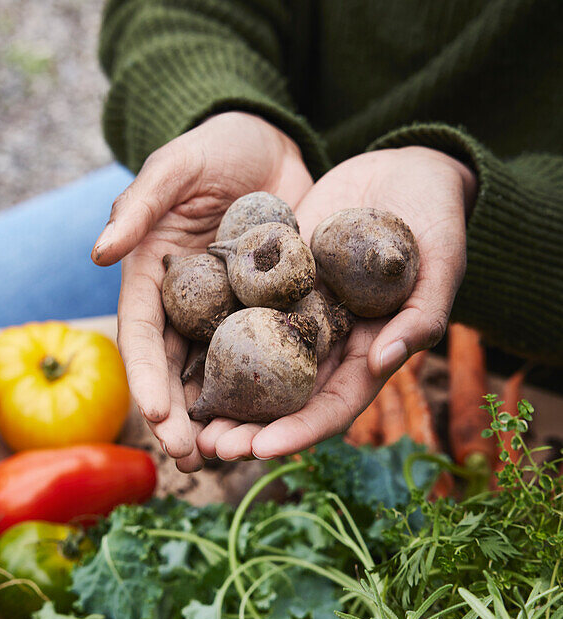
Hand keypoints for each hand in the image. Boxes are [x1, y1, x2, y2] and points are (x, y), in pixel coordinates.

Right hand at [91, 112, 312, 469]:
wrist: (270, 141)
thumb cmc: (213, 147)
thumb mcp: (174, 166)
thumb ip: (139, 206)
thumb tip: (99, 252)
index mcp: (152, 278)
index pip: (143, 337)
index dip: (145, 377)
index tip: (156, 415)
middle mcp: (186, 305)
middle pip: (177, 372)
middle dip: (179, 420)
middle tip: (192, 461)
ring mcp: (229, 313)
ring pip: (219, 377)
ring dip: (220, 421)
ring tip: (230, 459)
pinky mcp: (271, 311)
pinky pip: (269, 355)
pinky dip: (267, 392)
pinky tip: (278, 425)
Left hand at [196, 146, 476, 461]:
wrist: (406, 168)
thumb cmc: (438, 218)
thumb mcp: (441, 263)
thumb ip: (420, 315)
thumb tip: (384, 362)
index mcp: (371, 351)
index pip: (333, 405)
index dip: (298, 431)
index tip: (261, 450)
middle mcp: (330, 341)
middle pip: (285, 398)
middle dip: (249, 427)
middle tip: (208, 447)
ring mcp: (298, 311)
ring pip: (255, 364)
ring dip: (223, 393)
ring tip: (184, 416)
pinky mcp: (273, 279)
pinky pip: (238, 311)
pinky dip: (211, 335)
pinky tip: (176, 351)